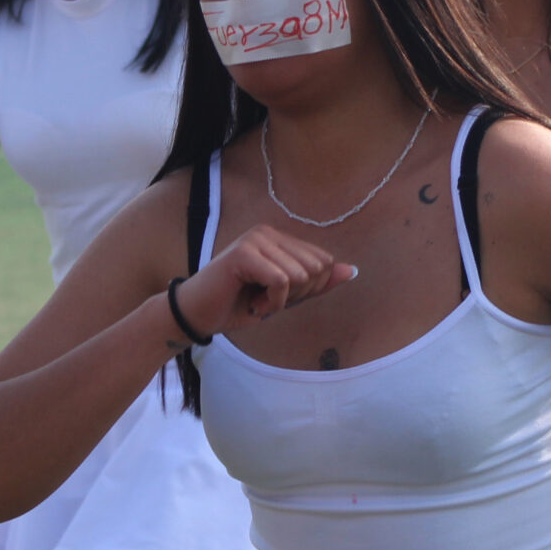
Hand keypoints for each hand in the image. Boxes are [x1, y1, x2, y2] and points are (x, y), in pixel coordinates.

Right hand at [171, 224, 355, 340]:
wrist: (198, 316)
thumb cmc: (238, 305)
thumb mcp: (286, 297)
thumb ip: (317, 283)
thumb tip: (352, 271)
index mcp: (279, 238)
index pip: (324, 262)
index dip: (309, 290)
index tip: (279, 298)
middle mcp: (268, 233)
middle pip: (316, 268)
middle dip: (298, 296)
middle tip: (267, 300)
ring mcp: (255, 239)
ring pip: (300, 276)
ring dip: (281, 301)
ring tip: (256, 301)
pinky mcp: (244, 253)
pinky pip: (281, 281)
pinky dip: (272, 303)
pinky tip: (252, 304)